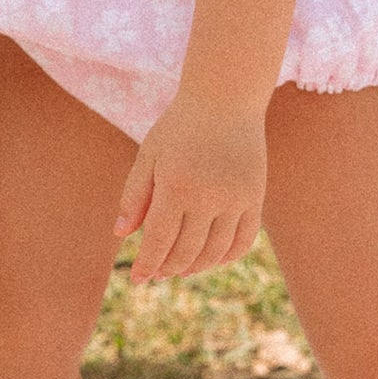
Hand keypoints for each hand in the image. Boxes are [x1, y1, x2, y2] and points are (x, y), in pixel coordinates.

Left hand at [115, 90, 266, 280]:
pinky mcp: (256, 196)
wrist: (226, 98)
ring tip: (182, 269)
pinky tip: (213, 258)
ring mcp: (236, 198)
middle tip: (157, 273)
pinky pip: (244, 240)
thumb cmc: (180, 125)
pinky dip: (228, 256)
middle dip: (168, 268)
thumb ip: (134, 195)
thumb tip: (121, 234)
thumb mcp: (149, 154)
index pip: (159, 240)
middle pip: (186, 251)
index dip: (147, 265)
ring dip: (196, 266)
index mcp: (176, 185)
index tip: (138, 280)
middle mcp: (208, 196)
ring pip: (215, 251)